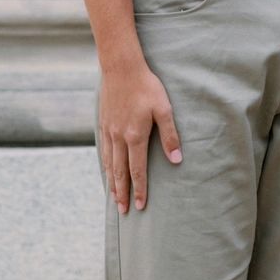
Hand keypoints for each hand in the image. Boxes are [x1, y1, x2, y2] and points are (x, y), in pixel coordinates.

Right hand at [98, 61, 181, 213]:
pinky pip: (104, 152)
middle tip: (123, 211)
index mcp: (135, 136)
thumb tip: (176, 160)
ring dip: (112, 183)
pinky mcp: (103, 124)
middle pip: (120, 172)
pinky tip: (107, 171)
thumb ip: (170, 136)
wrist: (121, 68)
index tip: (140, 205)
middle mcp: (119, 138)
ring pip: (110, 164)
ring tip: (114, 198)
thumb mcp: (164, 109)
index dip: (140, 189)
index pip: (137, 170)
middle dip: (123, 193)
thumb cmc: (147, 87)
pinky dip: (105, 166)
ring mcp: (109, 131)